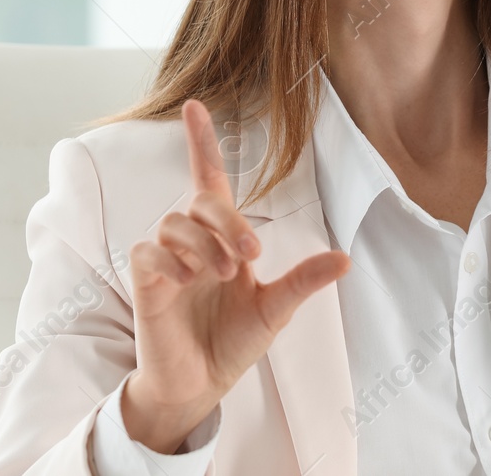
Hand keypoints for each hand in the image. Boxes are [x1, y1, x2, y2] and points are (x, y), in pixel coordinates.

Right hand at [119, 99, 350, 453]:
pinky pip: (148, 252)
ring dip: (204, 243)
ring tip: (225, 273)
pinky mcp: (146, 283)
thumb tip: (344, 259)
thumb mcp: (275, 309)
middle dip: (227, 219)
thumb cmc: (232, 341)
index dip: (201, 143)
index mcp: (220, 238)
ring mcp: (166, 260)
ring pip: (174, 222)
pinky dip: (170, 260)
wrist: (202, 385)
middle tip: (250, 255)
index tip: (194, 105)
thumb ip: (304, 281)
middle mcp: (191, 242)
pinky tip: (190, 280)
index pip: (208, 180)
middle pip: (200, 201)